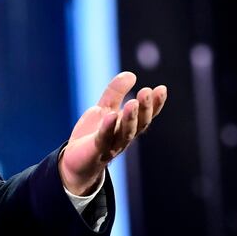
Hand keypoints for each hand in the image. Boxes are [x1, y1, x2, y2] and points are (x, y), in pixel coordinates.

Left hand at [59, 71, 166, 194]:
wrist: (74, 161)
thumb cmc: (93, 134)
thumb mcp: (104, 109)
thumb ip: (115, 93)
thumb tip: (131, 74)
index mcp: (128, 127)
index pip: (145, 116)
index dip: (155, 104)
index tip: (161, 89)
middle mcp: (124, 137)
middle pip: (138, 124)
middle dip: (144, 109)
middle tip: (146, 92)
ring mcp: (111, 145)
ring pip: (125, 132)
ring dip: (130, 118)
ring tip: (133, 103)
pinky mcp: (96, 150)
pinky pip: (103, 138)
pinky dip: (108, 128)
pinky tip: (111, 116)